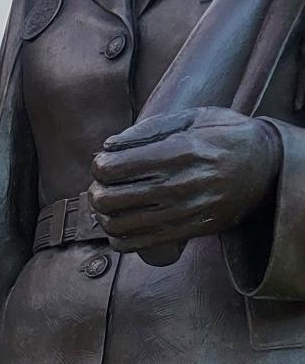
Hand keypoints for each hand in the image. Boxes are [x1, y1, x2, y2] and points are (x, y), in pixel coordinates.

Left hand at [88, 108, 281, 252]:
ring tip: (109, 205)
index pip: (114, 168)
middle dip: (96, 191)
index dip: (99, 165)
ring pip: (118, 225)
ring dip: (103, 216)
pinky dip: (117, 238)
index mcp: (180, 151)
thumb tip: (109, 145)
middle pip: (109, 198)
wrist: (268, 169)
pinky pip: (135, 244)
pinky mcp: (186, 232)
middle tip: (101, 185)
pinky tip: (120, 225)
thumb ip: (151, 129)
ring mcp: (183, 212)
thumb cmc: (226, 137)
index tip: (104, 162)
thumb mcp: (195, 118)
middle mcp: (180, 185)